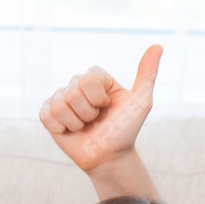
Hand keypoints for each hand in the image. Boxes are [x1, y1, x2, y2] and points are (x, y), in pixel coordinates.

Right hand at [39, 45, 160, 175]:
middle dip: (87, 113)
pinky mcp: (49, 114)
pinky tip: (71, 130)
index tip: (108, 107)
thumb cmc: (125, 129)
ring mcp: (61, 99)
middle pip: (72, 92)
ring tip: (85, 126)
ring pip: (59, 105)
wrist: (110, 157)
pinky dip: (61, 127)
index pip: (87, 80)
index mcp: (96, 77)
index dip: (98, 99)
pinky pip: (46, 115)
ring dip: (76, 122)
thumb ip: (147, 74)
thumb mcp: (140, 102)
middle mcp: (77, 85)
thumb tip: (158, 46)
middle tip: (96, 120)